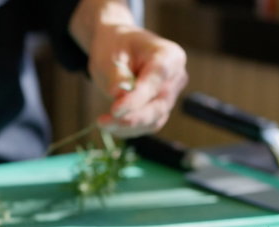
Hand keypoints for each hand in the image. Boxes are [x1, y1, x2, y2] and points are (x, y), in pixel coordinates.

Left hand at [70, 0, 187, 137]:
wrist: (118, 46)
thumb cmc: (116, 45)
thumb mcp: (111, 55)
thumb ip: (117, 76)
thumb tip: (119, 96)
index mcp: (169, 56)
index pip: (156, 82)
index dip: (136, 99)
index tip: (114, 111)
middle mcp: (176, 77)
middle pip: (158, 106)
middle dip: (131, 118)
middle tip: (103, 122)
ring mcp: (171, 94)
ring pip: (153, 120)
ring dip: (127, 127)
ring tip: (102, 123)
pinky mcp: (161, 108)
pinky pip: (148, 124)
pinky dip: (129, 129)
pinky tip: (111, 125)